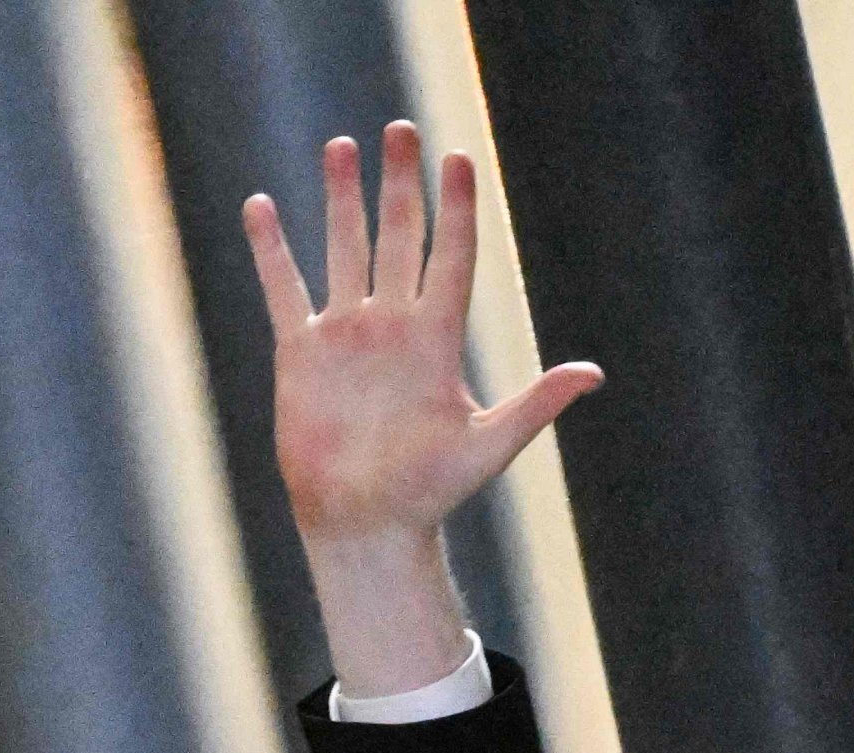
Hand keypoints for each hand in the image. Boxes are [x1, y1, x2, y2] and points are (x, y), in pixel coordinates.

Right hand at [242, 123, 599, 692]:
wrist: (366, 522)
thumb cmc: (429, 492)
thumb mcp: (489, 446)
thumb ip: (536, 404)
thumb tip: (593, 373)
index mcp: (437, 340)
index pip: (450, 259)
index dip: (456, 210)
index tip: (459, 159)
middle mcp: (393, 326)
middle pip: (399, 238)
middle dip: (401, 184)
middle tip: (401, 130)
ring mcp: (346, 335)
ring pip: (345, 250)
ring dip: (342, 199)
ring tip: (342, 146)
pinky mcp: (302, 352)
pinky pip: (284, 288)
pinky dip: (271, 250)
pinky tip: (261, 206)